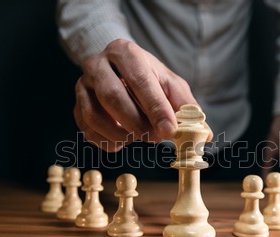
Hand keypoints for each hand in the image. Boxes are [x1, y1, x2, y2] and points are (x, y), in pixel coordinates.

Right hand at [73, 39, 211, 151]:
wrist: (118, 70)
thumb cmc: (148, 78)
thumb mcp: (171, 84)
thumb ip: (187, 107)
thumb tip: (203, 135)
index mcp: (124, 52)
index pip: (140, 80)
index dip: (156, 108)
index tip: (169, 130)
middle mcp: (97, 65)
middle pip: (111, 96)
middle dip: (136, 123)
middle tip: (153, 138)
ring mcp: (82, 86)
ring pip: (94, 115)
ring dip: (120, 135)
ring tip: (138, 138)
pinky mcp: (76, 106)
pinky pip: (87, 129)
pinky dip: (107, 141)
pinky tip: (122, 141)